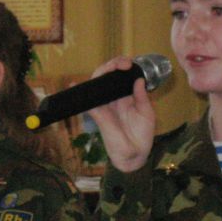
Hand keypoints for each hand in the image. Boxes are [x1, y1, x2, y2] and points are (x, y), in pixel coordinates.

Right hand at [85, 56, 155, 172]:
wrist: (134, 155)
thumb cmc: (142, 135)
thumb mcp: (147, 114)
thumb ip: (141, 97)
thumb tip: (138, 79)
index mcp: (128, 95)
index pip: (122, 75)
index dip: (123, 65)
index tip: (129, 65)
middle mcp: (114, 97)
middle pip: (108, 75)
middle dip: (113, 64)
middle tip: (122, 65)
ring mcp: (105, 104)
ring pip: (97, 83)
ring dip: (101, 72)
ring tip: (110, 68)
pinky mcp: (97, 114)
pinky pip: (87, 102)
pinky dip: (79, 91)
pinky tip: (74, 84)